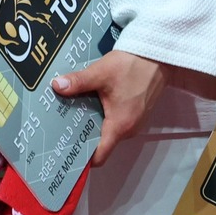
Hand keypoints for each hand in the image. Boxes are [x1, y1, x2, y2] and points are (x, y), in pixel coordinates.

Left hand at [50, 50, 165, 167]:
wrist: (159, 55)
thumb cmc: (133, 65)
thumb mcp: (101, 72)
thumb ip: (78, 82)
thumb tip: (56, 86)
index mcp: (120, 125)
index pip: (100, 156)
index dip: (83, 159)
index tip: (66, 153)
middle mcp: (129, 129)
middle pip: (102, 143)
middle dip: (83, 136)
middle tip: (63, 127)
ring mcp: (136, 121)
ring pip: (109, 131)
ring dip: (94, 124)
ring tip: (76, 113)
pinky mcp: (138, 112)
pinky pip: (117, 121)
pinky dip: (105, 115)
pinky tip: (94, 103)